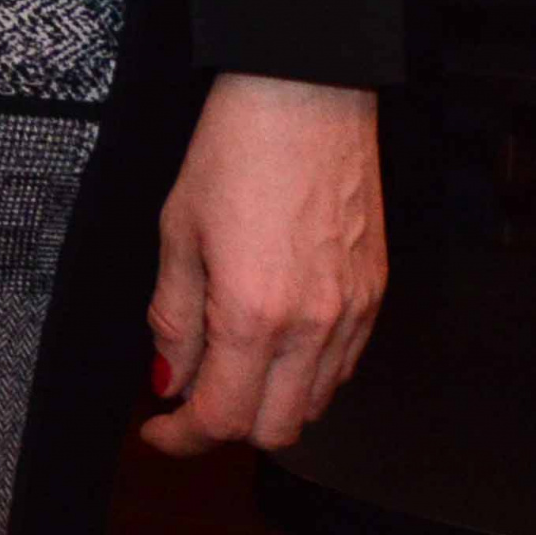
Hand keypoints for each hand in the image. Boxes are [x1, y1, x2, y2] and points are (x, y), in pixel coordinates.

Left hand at [141, 71, 386, 454]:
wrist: (305, 97)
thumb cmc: (238, 149)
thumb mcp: (177, 232)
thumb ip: (172, 316)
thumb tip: (169, 376)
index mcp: (254, 313)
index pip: (222, 417)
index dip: (183, 436)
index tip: (160, 431)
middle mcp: (313, 325)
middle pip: (275, 429)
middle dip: (225, 426)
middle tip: (189, 400)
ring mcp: (353, 313)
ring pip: (315, 404)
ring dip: (268, 403)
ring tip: (230, 366)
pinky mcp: (376, 295)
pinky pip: (344, 367)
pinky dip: (307, 375)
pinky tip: (276, 344)